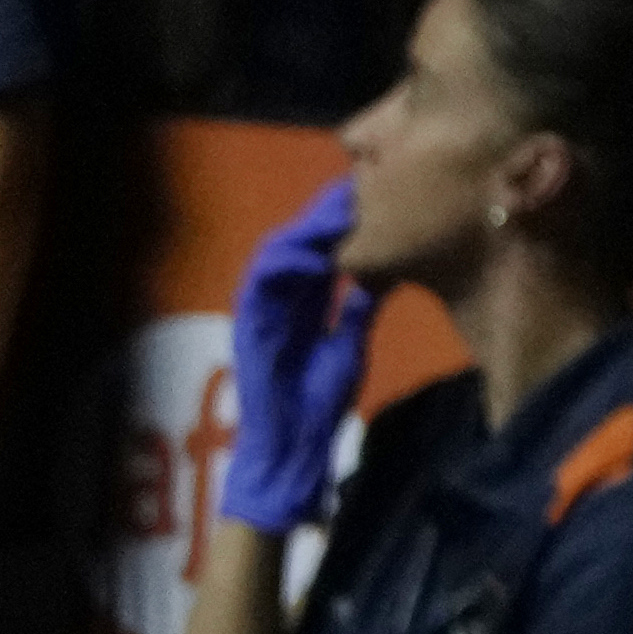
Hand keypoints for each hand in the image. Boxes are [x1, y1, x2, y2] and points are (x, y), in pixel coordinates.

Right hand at [216, 177, 375, 537]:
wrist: (292, 446)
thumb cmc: (318, 400)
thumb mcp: (349, 342)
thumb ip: (359, 307)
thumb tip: (384, 272)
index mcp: (301, 301)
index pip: (320, 247)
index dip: (343, 220)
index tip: (378, 194)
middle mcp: (278, 299)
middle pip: (298, 240)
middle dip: (326, 213)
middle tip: (361, 186)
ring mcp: (260, 310)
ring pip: (276, 252)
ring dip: (307, 229)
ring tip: (340, 211)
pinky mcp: (248, 326)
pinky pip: (261, 283)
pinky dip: (287, 263)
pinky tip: (317, 253)